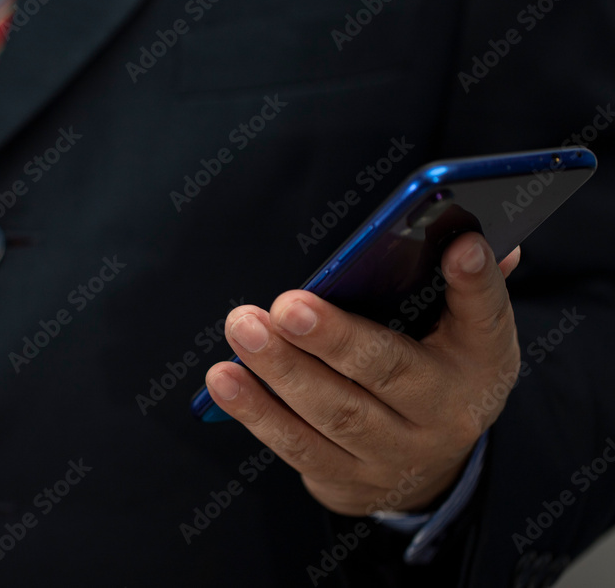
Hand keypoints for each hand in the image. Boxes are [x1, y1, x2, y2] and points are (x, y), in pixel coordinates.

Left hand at [205, 232, 521, 515]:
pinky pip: (296, 445)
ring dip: (281, 369)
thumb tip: (466, 234)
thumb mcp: (462, 332)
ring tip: (242, 327)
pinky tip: (224, 378)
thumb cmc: (434, 371)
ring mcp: (393, 455)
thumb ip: (462, 284)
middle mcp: (444, 414)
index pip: (488, 316)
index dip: (478, 283)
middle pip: (387, 371)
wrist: (425, 472)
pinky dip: (256, 411)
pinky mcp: (346, 479)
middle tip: (287, 306)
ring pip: (333, 411)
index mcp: (480, 362)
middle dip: (333, 337)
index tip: (460, 246)